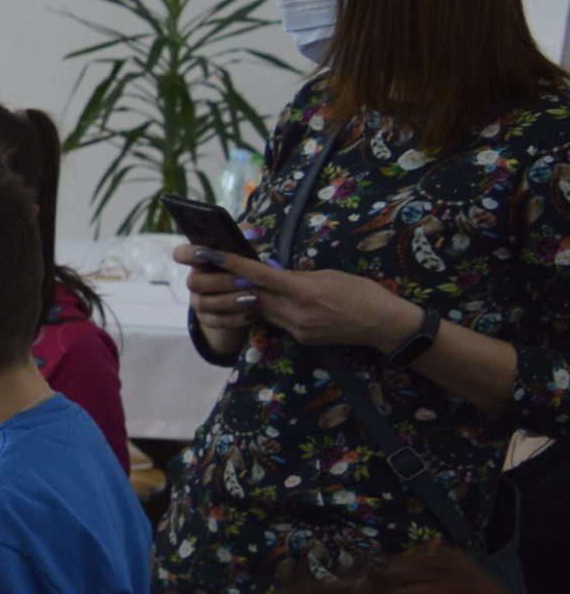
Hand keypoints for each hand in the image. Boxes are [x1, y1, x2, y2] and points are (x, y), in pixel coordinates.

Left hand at [186, 246, 417, 350]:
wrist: (384, 325)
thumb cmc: (362, 292)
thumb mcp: (329, 275)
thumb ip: (296, 276)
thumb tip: (272, 273)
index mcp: (302, 291)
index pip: (258, 276)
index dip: (232, 264)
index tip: (210, 255)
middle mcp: (295, 312)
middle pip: (253, 296)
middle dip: (233, 282)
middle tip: (213, 269)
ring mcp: (297, 328)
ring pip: (262, 310)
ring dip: (250, 298)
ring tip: (235, 283)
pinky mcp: (301, 338)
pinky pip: (276, 322)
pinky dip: (268, 310)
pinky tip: (266, 302)